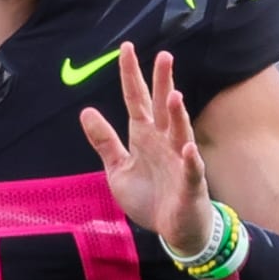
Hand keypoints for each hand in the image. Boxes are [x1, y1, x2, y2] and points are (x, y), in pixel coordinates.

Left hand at [79, 43, 212, 255]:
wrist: (175, 231)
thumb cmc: (150, 197)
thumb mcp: (118, 168)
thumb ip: (104, 141)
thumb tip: (86, 111)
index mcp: (144, 137)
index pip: (137, 100)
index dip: (131, 75)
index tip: (126, 48)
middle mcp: (164, 142)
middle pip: (163, 107)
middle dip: (163, 83)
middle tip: (164, 56)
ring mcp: (180, 161)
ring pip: (180, 132)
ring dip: (178, 115)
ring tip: (175, 96)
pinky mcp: (191, 184)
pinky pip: (192, 169)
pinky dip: (191, 159)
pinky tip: (189, 148)